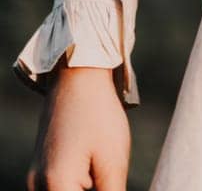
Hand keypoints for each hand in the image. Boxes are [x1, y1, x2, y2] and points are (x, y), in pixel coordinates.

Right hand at [25, 57, 130, 190]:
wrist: (78, 75)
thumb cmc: (99, 115)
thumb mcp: (113, 163)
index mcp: (55, 189)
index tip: (110, 184)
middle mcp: (37, 189)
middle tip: (108, 177)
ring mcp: (36, 180)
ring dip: (87, 189)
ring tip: (102, 171)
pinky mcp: (41, 171)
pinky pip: (60, 190)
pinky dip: (79, 186)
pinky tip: (95, 171)